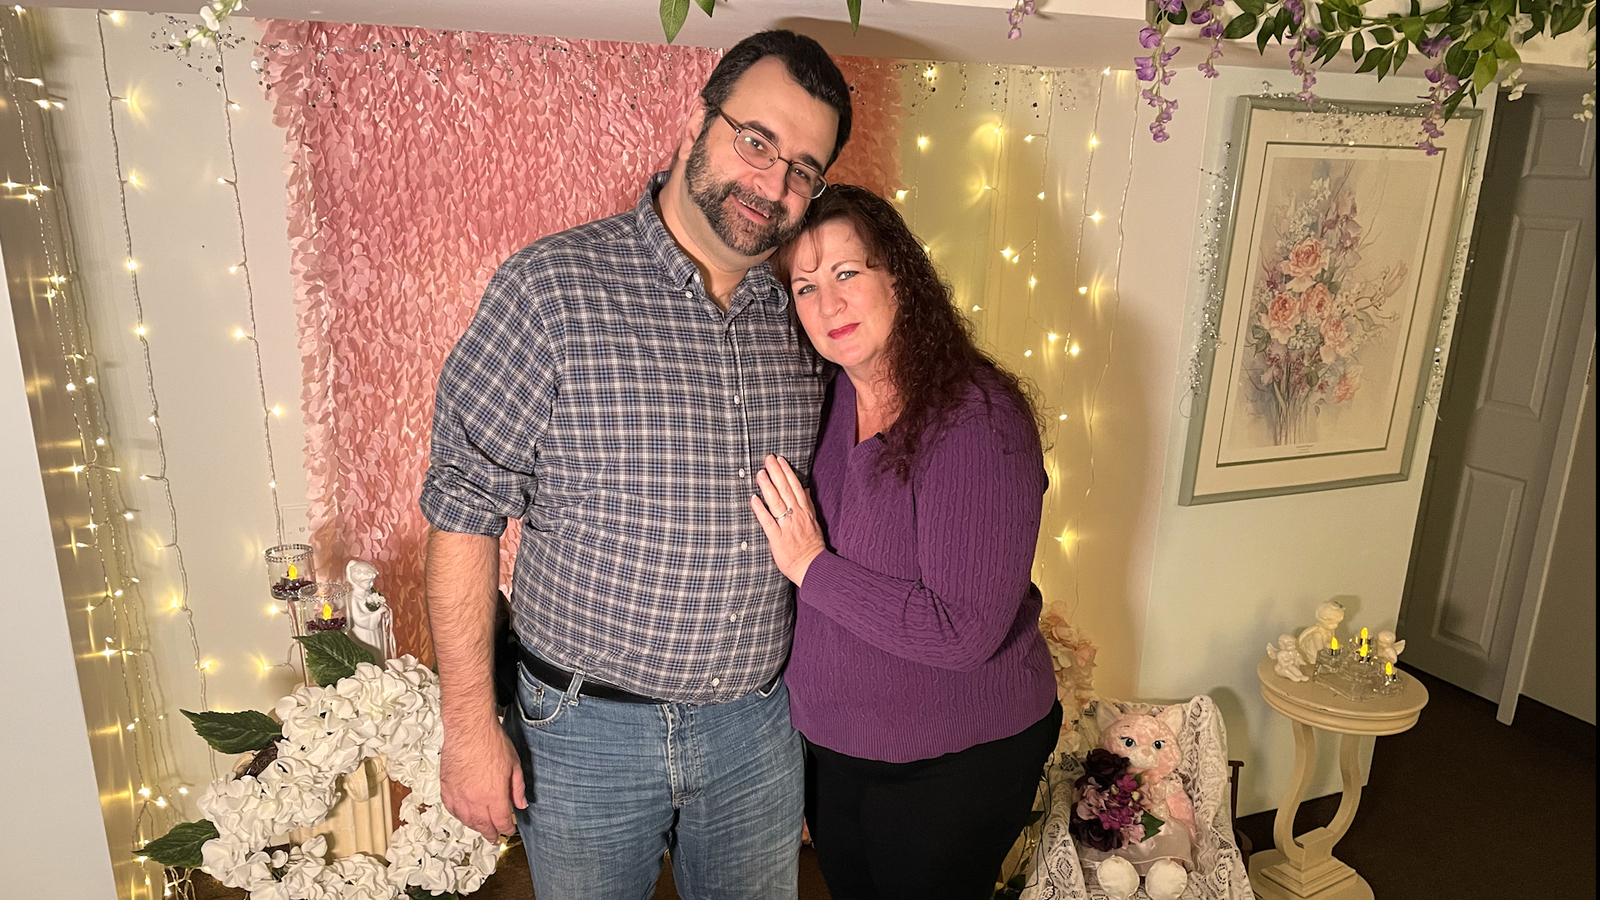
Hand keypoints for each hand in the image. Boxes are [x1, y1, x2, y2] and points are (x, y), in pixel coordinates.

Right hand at [439, 721, 526, 839]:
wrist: (469, 729)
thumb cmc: (492, 742)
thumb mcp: (514, 765)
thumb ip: (517, 788)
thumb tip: (521, 804)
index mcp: (494, 796)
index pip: (501, 822)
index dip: (506, 829)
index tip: (509, 830)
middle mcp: (475, 800)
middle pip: (483, 825)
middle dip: (490, 833)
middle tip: (493, 837)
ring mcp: (458, 794)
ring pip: (466, 820)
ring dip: (474, 826)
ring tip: (481, 828)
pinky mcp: (446, 787)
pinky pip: (451, 808)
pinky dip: (458, 815)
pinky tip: (463, 814)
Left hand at [749, 454, 825, 585]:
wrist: (813, 568)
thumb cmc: (812, 547)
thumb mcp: (814, 522)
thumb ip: (808, 505)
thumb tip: (805, 489)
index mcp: (805, 512)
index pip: (796, 487)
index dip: (788, 472)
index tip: (781, 460)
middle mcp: (797, 516)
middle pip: (786, 490)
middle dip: (776, 473)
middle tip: (768, 458)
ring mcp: (787, 527)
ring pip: (777, 502)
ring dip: (768, 486)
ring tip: (760, 473)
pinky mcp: (778, 539)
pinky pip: (768, 522)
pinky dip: (760, 510)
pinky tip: (753, 499)